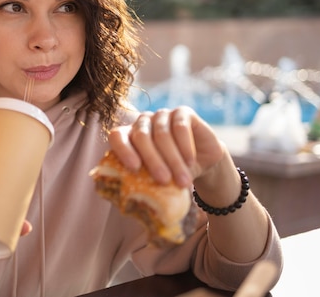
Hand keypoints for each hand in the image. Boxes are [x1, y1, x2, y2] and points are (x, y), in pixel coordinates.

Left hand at [108, 106, 226, 187]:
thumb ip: (144, 185)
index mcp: (129, 136)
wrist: (202, 162)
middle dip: (153, 161)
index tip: (134, 168)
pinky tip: (190, 161)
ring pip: (162, 135)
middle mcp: (143, 122)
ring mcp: (161, 115)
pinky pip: (180, 127)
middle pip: (141, 137)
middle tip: (163, 181)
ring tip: (182, 181)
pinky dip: (185, 146)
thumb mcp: (157, 180)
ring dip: (173, 160)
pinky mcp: (182, 112)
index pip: (117, 137)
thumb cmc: (173, 172)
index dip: (123, 150)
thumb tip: (132, 206)